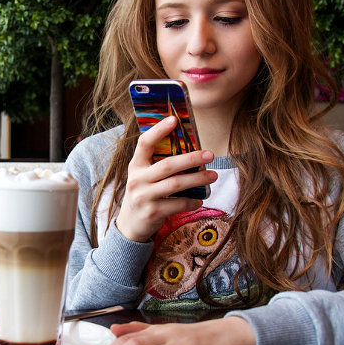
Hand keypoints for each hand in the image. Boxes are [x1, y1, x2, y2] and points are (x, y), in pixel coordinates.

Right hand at [115, 116, 217, 241]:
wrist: (130, 225)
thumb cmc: (143, 193)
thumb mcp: (144, 176)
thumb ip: (157, 163)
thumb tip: (189, 148)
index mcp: (136, 165)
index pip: (144, 143)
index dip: (158, 130)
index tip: (174, 120)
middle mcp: (137, 179)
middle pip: (167, 165)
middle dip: (191, 158)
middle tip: (210, 154)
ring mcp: (144, 197)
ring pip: (176, 184)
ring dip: (198, 179)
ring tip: (213, 176)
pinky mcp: (153, 212)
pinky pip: (178, 204)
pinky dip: (192, 202)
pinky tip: (200, 199)